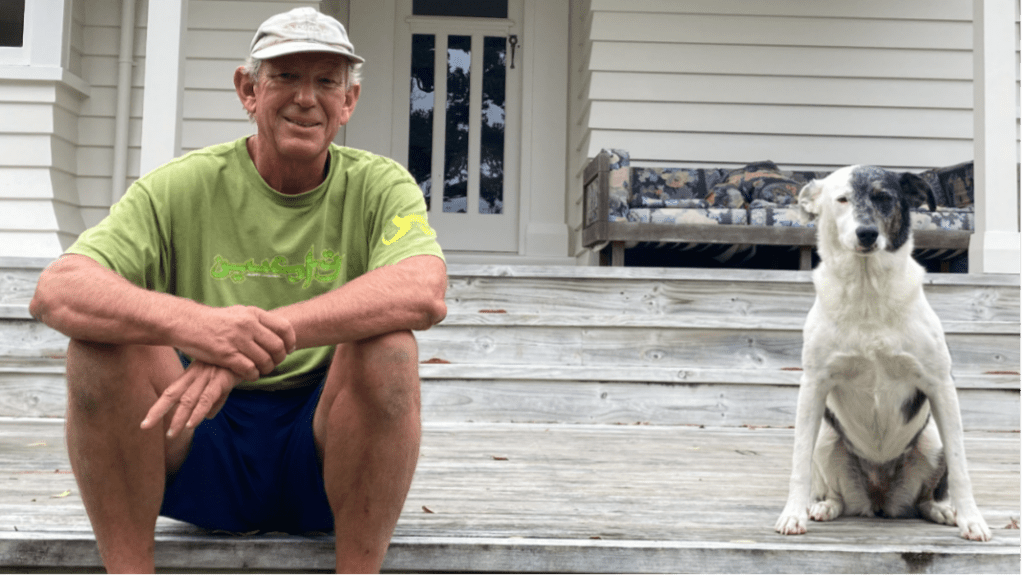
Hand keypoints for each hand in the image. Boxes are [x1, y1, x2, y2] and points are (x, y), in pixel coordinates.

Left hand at [140, 360, 242, 437]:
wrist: (252, 347)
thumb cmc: (237, 362)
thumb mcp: (224, 381)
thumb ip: (216, 399)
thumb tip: (209, 417)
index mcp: (194, 374)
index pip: (172, 392)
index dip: (159, 407)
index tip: (146, 422)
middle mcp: (197, 375)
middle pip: (173, 394)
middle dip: (158, 411)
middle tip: (144, 426)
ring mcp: (208, 377)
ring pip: (188, 400)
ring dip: (179, 418)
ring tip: (171, 434)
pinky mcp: (221, 379)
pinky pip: (207, 398)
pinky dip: (199, 412)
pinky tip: (192, 424)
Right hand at [174, 305, 295, 381]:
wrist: (186, 323)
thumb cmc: (213, 321)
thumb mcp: (238, 313)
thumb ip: (256, 321)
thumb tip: (277, 331)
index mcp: (253, 313)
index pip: (284, 327)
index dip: (290, 341)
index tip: (289, 350)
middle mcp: (247, 325)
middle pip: (277, 347)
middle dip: (279, 359)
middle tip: (274, 363)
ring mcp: (237, 339)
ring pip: (265, 360)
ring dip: (266, 369)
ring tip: (261, 370)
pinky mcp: (226, 354)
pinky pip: (249, 369)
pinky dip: (253, 375)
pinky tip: (249, 375)